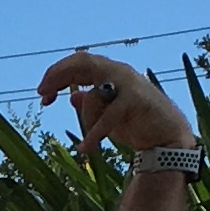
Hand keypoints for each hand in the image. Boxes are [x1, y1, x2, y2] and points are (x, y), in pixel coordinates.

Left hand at [38, 49, 194, 160]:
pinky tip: (85, 149)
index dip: (56, 74)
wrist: (167, 140)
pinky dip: (94, 134)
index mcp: (110, 73)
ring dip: (86, 119)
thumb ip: (91, 105)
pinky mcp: (137, 101)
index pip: (78, 62)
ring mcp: (129, 84)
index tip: (42, 95)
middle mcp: (119, 72)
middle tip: (43, 94)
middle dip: (58, 75)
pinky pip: (108, 116)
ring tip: (86, 142)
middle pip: (83, 61)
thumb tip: (73, 96)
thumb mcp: (107, 116)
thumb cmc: (136, 125)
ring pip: (93, 94)